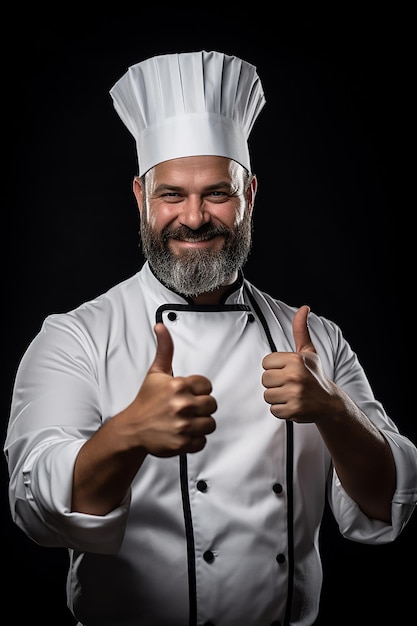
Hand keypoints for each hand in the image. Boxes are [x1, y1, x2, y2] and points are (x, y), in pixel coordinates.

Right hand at [125, 323, 216, 455]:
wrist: (133, 429)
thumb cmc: (146, 401)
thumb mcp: (156, 373)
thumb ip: (164, 349)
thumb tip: (161, 326)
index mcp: (178, 385)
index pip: (207, 385)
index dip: (198, 390)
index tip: (187, 394)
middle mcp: (182, 404)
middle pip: (212, 405)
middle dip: (201, 407)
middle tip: (186, 409)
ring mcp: (183, 425)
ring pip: (210, 424)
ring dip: (200, 424)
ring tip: (185, 421)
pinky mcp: (182, 443)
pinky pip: (202, 441)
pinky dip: (194, 440)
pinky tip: (183, 433)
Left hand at [262, 305, 334, 422]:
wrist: (330, 402)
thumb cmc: (315, 375)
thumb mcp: (309, 352)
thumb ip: (301, 330)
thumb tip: (304, 308)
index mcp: (295, 359)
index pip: (265, 362)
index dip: (275, 368)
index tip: (287, 370)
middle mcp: (295, 376)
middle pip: (264, 379)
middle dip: (275, 383)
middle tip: (290, 384)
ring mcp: (294, 394)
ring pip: (267, 395)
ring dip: (277, 397)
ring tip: (291, 394)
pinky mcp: (293, 410)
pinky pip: (274, 410)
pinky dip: (281, 410)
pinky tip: (293, 404)